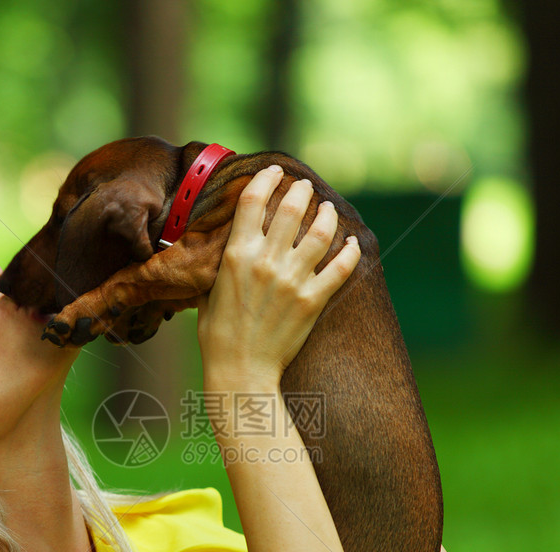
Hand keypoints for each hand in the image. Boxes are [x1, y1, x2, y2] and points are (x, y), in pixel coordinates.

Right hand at [197, 165, 360, 388]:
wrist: (240, 371)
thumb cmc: (218, 336)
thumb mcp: (208, 293)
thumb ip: (221, 267)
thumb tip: (225, 250)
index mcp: (236, 255)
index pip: (253, 200)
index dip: (266, 179)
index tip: (275, 173)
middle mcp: (266, 262)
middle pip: (292, 208)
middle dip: (301, 191)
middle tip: (305, 188)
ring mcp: (293, 280)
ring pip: (321, 231)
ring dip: (327, 214)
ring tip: (328, 210)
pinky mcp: (313, 300)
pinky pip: (341, 268)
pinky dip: (349, 253)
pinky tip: (351, 245)